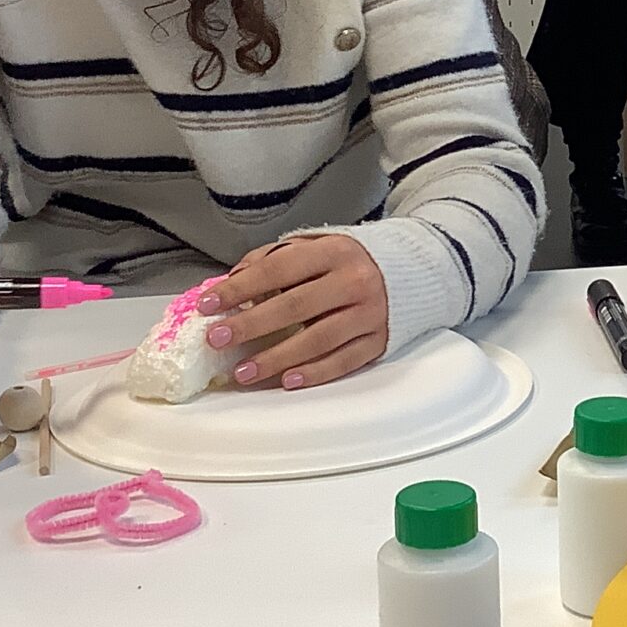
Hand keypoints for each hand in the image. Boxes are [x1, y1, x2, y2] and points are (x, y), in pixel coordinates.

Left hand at [192, 235, 390, 389]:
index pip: (278, 270)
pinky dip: (314, 373)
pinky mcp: (379, 341)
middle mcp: (354, 281)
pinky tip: (287, 380)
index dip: (240, 288)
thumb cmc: (352, 260)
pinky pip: (343, 361)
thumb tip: (233, 281)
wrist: (416, 270)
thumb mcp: (316, 245)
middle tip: (218, 338)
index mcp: (334, 252)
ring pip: (317, 340)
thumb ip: (273, 259)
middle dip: (251, 324)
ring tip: (243, 371)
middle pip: (295, 307)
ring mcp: (369, 314)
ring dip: (276, 358)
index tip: (209, 304)